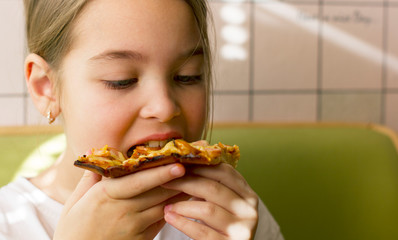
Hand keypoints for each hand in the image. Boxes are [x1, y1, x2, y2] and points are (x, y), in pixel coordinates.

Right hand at [54, 163, 185, 239]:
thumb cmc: (73, 229)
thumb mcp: (74, 201)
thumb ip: (90, 178)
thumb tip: (100, 156)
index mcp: (105, 196)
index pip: (136, 182)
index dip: (159, 174)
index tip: (178, 165)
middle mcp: (122, 211)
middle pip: (156, 193)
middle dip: (178, 179)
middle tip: (197, 164)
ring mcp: (133, 227)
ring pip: (163, 206)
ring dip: (180, 193)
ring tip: (197, 178)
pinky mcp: (141, 239)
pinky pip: (161, 221)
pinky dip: (174, 208)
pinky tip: (185, 198)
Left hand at [162, 163, 258, 239]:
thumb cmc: (219, 227)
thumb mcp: (221, 204)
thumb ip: (211, 186)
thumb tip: (184, 161)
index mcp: (248, 194)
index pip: (225, 171)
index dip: (200, 166)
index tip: (179, 165)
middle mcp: (250, 210)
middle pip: (214, 188)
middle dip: (186, 183)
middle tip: (166, 181)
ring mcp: (243, 228)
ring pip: (207, 209)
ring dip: (182, 205)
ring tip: (167, 205)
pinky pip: (202, 231)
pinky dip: (182, 223)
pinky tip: (170, 217)